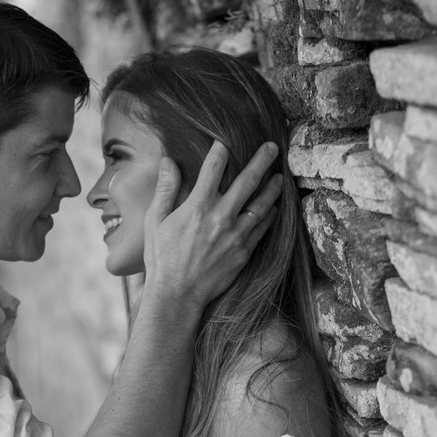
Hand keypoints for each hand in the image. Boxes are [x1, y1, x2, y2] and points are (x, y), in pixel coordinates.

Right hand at [143, 140, 282, 307]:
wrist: (177, 295)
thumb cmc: (162, 258)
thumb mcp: (155, 221)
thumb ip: (165, 189)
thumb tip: (169, 161)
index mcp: (197, 207)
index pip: (213, 169)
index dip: (220, 152)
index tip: (224, 141)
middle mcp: (220, 217)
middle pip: (247, 181)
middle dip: (261, 160)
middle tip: (272, 147)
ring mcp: (235, 235)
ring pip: (261, 204)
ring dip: (272, 188)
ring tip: (280, 177)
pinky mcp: (244, 252)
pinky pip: (262, 229)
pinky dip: (269, 215)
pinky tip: (273, 208)